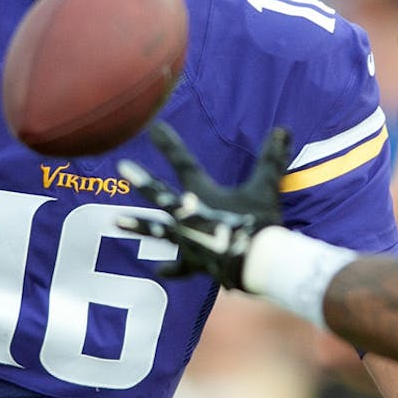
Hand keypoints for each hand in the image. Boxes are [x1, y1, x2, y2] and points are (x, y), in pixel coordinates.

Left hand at [117, 122, 289, 288]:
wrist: (256, 261)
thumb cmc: (258, 222)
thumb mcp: (266, 187)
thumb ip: (271, 158)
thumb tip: (282, 129)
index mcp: (200, 193)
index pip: (182, 161)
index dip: (168, 143)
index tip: (152, 127)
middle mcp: (186, 215)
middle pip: (158, 193)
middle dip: (140, 180)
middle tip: (121, 167)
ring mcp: (186, 239)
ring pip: (157, 230)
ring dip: (137, 225)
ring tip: (115, 221)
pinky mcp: (194, 261)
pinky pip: (180, 266)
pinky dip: (172, 268)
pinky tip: (160, 270)